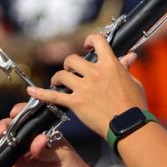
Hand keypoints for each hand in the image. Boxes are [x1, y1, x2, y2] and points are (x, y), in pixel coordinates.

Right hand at [0, 103, 93, 166]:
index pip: (28, 118)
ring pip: (3, 148)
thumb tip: (37, 140)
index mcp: (43, 133)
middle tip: (2, 132)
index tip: (14, 113)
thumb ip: (49, 148)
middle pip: (11, 130)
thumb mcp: (64, 155)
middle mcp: (30, 143)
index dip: (19, 113)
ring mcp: (22, 158)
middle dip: (3, 127)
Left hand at [26, 34, 144, 137]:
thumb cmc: (135, 105)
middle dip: (70, 64)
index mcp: (111, 65)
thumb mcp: (133, 82)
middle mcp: (95, 73)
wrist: (129, 125)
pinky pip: (54, 97)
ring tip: (59, 82)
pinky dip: (41, 93)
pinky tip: (31, 90)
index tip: (87, 45)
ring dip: (58, 77)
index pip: (97, 41)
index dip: (90, 40)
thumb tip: (130, 56)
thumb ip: (126, 68)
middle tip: (72, 71)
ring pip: (62, 75)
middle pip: (72, 59)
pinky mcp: (76, 104)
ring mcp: (84, 88)